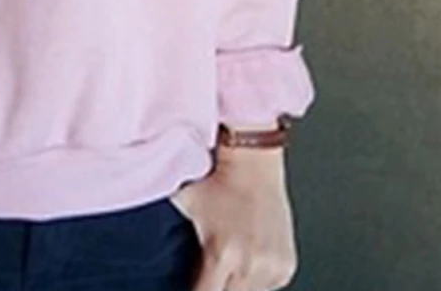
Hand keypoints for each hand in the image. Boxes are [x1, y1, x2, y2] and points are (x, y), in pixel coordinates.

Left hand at [168, 150, 297, 290]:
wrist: (253, 162)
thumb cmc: (217, 181)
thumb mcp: (184, 206)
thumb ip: (169, 237)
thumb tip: (155, 255)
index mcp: (222, 254)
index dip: (194, 289)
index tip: (192, 281)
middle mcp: (250, 266)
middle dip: (216, 287)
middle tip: (209, 271)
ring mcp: (272, 268)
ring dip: (237, 285)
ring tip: (229, 260)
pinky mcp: (286, 266)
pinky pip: (267, 286)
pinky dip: (256, 279)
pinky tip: (246, 256)